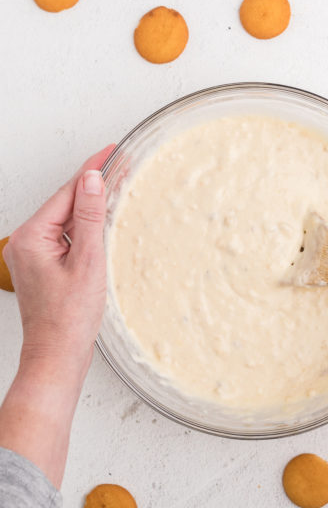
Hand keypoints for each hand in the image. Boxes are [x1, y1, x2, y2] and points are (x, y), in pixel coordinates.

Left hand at [3, 145, 114, 382]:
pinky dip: (84, 226)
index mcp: (32, 237)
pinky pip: (66, 235)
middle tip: (120, 163)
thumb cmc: (69, 319)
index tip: (111, 150)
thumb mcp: (87, 261)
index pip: (67, 192)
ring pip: (66, 219)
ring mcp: (33, 255)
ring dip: (90, 205)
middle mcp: (26, 242)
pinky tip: (102, 221)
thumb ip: (88, 217)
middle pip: (65, 202)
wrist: (57, 357)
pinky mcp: (43, 266)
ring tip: (117, 186)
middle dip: (93, 184)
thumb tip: (91, 180)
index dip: (92, 169)